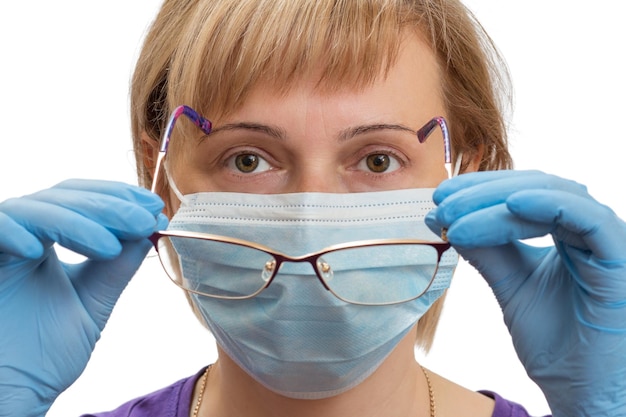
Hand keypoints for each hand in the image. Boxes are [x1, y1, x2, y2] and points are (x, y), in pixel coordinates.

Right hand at [0, 179, 166, 416]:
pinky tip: (36, 249)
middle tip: (143, 220)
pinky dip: (12, 231)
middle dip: (107, 205)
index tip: (153, 207)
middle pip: (61, 196)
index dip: (116, 196)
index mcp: (48, 241)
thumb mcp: (93, 303)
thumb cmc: (44, 354)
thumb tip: (149, 231)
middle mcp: (22, 235)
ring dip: (76, 221)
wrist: (12, 394)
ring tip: (109, 247)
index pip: (81, 199)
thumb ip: (117, 268)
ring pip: (32, 208)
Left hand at [426, 170, 625, 416]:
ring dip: (499, 199)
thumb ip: (486, 251)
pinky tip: (511, 204)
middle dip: (482, 193)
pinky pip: (588, 218)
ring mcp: (607, 240)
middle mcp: (588, 229)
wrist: (585, 392)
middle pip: (535, 187)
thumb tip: (446, 218)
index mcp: (566, 233)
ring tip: (457, 214)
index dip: (480, 191)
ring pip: (555, 195)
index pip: (522, 194)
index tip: (440, 201)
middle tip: (442, 204)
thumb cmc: (557, 344)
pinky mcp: (620, 257)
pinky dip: (549, 204)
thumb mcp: (510, 285)